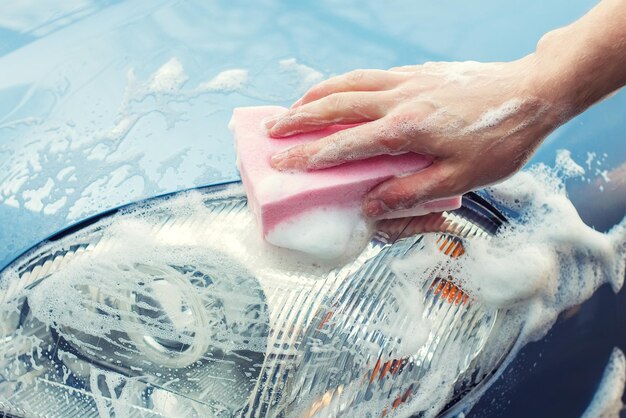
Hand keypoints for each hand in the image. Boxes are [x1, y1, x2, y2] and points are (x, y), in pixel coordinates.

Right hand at [266, 57, 563, 216]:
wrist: (535, 92)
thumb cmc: (502, 138)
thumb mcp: (462, 177)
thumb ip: (412, 190)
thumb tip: (371, 204)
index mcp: (406, 129)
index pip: (345, 144)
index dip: (309, 155)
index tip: (281, 161)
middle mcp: (399, 99)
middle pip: (335, 105)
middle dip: (298, 118)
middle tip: (271, 129)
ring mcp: (408, 80)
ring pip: (348, 83)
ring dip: (315, 95)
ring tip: (293, 107)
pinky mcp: (418, 72)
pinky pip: (368, 75)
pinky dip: (342, 83)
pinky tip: (338, 91)